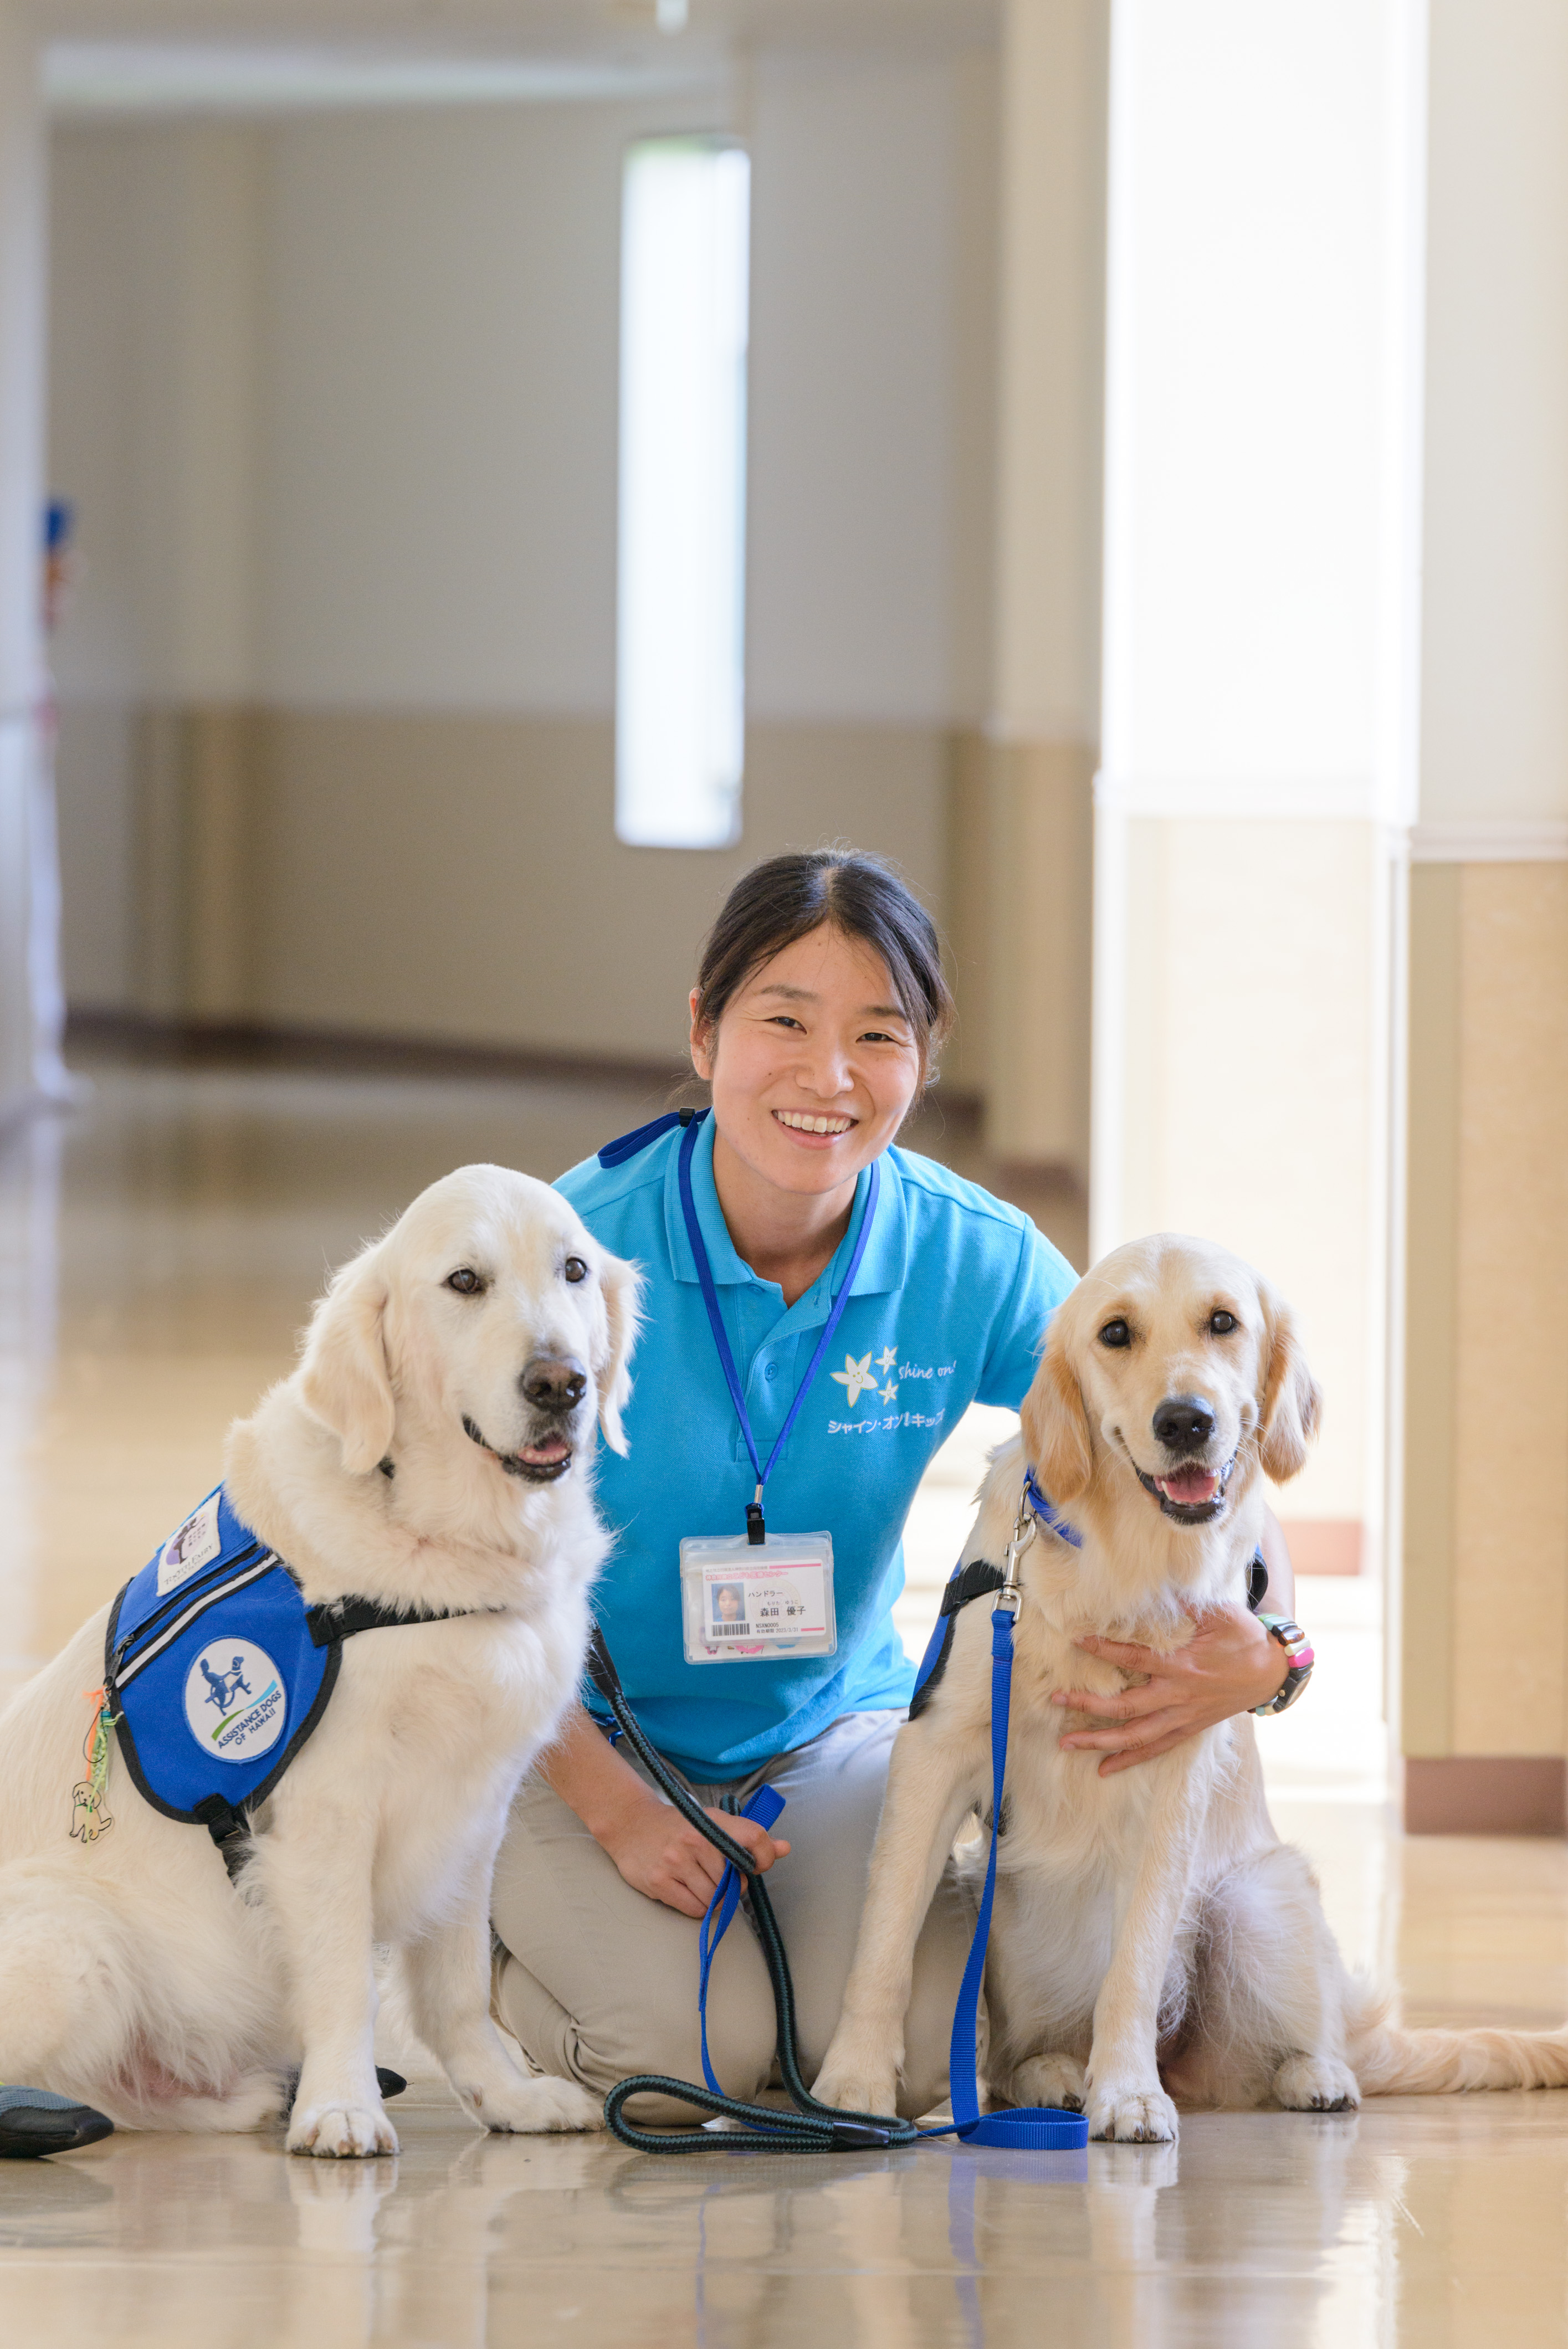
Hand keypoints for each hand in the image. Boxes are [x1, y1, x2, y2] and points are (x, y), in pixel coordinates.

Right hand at [594, 1786, 789, 1918]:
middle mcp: (696, 1841)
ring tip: (701, 1883)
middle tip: (718, 1875)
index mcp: (713, 1823)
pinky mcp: (660, 1882)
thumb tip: (785, 1849)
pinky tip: (689, 1891)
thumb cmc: (679, 1826)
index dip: (765, 1857)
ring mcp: (676, 1863)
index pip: (755, 1839)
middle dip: (731, 1885)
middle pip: (733, 1881)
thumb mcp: (713, 1823)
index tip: (757, 1865)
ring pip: (714, 1899)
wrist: (631, 1824)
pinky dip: (697, 1906)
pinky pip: (694, 1909)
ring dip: (713, 1898)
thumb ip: (749, 1837)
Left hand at [1052, 1605, 1289, 1776]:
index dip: (1105, 1649)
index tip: (1077, 1640)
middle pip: (1126, 1707)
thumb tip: (1157, 1581)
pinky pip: (1154, 1749)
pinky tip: (1103, 1768)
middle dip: (1089, 1706)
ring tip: (1066, 1743)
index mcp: (1183, 1665)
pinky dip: (1129, 1759)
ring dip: (1100, 1742)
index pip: (1135, 1658)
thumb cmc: (1245, 1639)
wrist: (1272, 1673)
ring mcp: (1182, 1717)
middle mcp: (1178, 1696)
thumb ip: (1186, 1603)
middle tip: (1057, 1700)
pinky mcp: (1188, 1729)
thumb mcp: (1220, 1614)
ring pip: (1136, 1736)